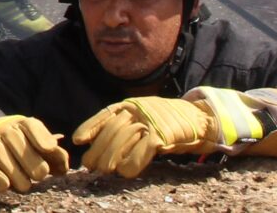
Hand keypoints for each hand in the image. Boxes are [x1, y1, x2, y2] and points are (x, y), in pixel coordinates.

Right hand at [0, 114, 70, 191]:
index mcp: (20, 123)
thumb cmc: (14, 144)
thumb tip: (63, 167)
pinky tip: (5, 181)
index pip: (32, 127)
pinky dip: (3, 184)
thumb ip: (53, 153)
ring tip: (21, 180)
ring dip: (21, 182)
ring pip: (15, 173)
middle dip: (37, 171)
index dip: (42, 140)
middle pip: (28, 156)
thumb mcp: (33, 142)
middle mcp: (4, 130)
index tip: (48, 149)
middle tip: (36, 174)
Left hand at [73, 96, 212, 176]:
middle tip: (90, 165)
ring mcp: (150, 121)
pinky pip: (144, 148)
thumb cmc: (167, 123)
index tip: (78, 140)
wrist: (198, 120)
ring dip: (111, 157)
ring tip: (103, 171)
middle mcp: (138, 110)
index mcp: (130, 105)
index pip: (105, 114)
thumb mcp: (143, 119)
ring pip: (124, 139)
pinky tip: (124, 172)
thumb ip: (125, 126)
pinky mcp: (163, 134)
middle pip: (112, 130)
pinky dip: (133, 161)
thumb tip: (101, 144)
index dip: (90, 127)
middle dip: (98, 149)